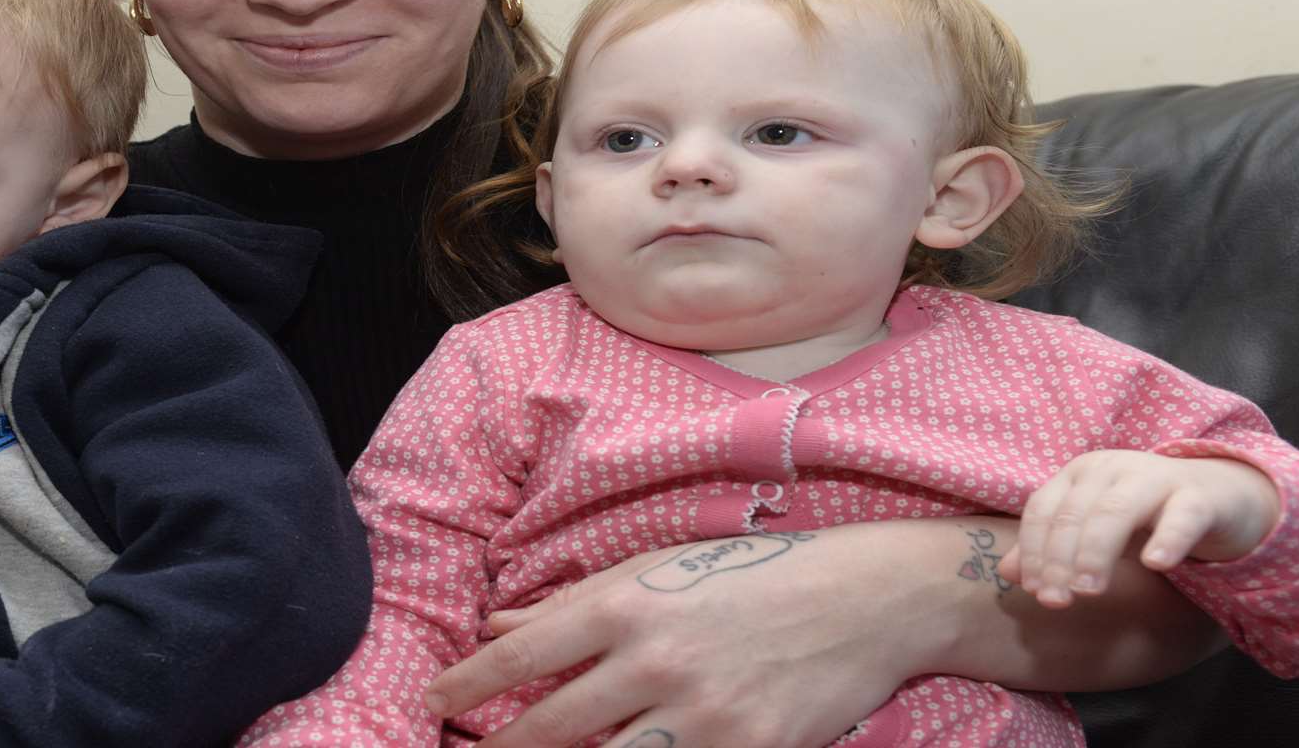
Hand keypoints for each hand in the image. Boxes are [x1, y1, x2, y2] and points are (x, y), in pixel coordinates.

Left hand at [424, 531, 924, 747]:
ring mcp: (701, 716)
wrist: (864, 600)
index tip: (433, 699)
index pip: (522, 655)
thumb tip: (499, 623)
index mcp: (627, 606)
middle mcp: (654, 662)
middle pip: (550, 725)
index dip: (467, 683)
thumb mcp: (659, 568)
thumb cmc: (754, 573)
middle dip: (498, 747)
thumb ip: (575, 600)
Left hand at [1004, 450, 1280, 608]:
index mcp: (1078, 475)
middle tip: (1057, 601)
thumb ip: (1053, 547)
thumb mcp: (1094, 528)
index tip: (1035, 590)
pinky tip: (1156, 565)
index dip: (1034, 550)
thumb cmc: (1144, 514)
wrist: (1219, 494)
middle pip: (1074, 514)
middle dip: (1059, 559)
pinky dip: (1167, 538)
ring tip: (1088, 591)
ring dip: (1096, 552)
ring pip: (1116, 512)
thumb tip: (1008, 574)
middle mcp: (1110, 469)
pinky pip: (1181, 516)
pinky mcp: (1198, 497)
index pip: (1043, 510)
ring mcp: (1154, 478)